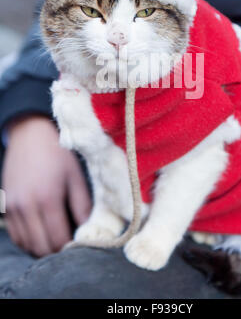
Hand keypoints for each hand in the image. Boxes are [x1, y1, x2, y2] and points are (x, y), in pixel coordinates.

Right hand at [2, 115, 91, 256]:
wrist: (30, 134)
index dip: (70, 247)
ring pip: (26, 244)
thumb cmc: (57, 153)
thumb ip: (82, 205)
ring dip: (41, 247)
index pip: (58, 239)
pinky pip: (16, 235)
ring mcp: (13, 207)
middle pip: (40, 247)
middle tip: (69, 244)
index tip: (80, 244)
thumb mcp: (75, 175)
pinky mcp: (5, 206)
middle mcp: (26, 206)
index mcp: (47, 199)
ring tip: (56, 239)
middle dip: (56, 251)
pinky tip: (41, 232)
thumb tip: (88, 229)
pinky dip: (28, 240)